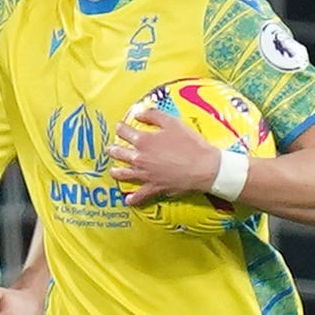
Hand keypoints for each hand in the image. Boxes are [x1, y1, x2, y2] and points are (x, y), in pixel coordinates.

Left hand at [109, 101, 231, 206]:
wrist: (203, 167)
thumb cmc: (190, 144)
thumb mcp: (173, 122)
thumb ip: (153, 115)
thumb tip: (139, 113)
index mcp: (143, 141)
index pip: (125, 132)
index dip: (121, 128)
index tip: (119, 127)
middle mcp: (140, 158)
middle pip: (120, 153)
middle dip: (114, 150)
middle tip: (111, 149)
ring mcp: (146, 175)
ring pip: (125, 174)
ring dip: (117, 172)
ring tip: (113, 171)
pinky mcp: (154, 187)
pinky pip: (140, 195)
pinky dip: (133, 199)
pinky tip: (128, 200)